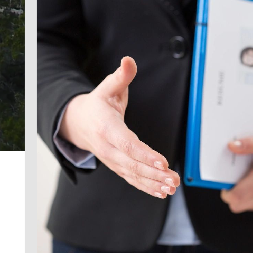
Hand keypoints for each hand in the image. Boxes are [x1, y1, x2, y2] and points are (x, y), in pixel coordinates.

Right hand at [59, 56, 179, 198]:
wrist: (78, 122)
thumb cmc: (97, 104)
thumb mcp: (107, 87)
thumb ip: (121, 76)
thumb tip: (129, 60)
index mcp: (105, 126)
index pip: (126, 143)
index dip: (144, 154)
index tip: (163, 162)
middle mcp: (106, 146)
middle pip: (131, 163)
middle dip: (153, 173)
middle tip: (174, 178)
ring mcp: (111, 159)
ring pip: (132, 174)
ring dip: (153, 183)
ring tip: (172, 186)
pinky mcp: (116, 166)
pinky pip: (131, 179)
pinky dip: (146, 187)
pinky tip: (162, 192)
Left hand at [220, 131, 252, 213]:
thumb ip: (250, 143)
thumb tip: (231, 146)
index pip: (236, 197)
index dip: (226, 192)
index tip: (225, 183)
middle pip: (240, 206)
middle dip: (234, 195)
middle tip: (236, 180)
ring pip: (251, 207)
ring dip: (247, 197)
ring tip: (252, 179)